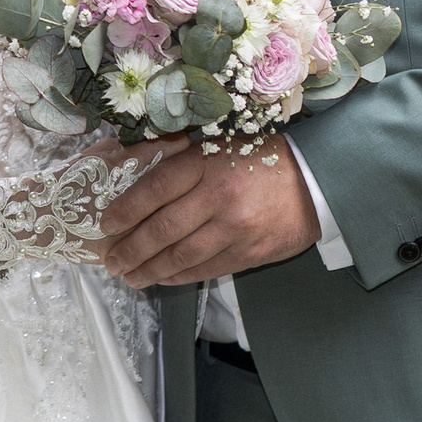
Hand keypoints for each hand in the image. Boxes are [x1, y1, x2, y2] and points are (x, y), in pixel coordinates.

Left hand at [100, 135, 319, 288]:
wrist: (315, 181)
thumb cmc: (259, 158)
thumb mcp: (218, 144)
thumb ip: (179, 157)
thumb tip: (130, 171)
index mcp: (207, 162)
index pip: (155, 188)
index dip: (125, 210)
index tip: (106, 225)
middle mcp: (219, 196)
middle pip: (163, 228)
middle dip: (131, 249)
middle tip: (111, 260)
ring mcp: (235, 229)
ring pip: (181, 256)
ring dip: (149, 269)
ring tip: (129, 275)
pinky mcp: (249, 253)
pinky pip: (205, 270)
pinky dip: (178, 276)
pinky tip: (161, 277)